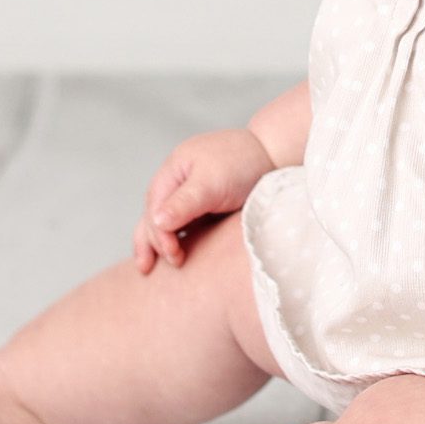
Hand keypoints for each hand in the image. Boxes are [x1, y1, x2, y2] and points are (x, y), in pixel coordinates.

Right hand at [131, 126, 273, 274]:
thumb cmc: (245, 163)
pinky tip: (178, 256)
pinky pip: (184, 225)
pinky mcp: (205, 205)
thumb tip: (156, 221)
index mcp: (174, 169)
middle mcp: (177, 181)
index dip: (159, 234)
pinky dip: (176, 240)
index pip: (154, 207)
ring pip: (165, 222)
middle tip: (174, 263)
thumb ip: (184, 202)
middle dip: (156, 242)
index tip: (174, 255)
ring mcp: (190, 193)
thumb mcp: (212, 182)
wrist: (276, 154)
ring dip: (158, 243)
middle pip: (154, 216)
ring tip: (148, 269)